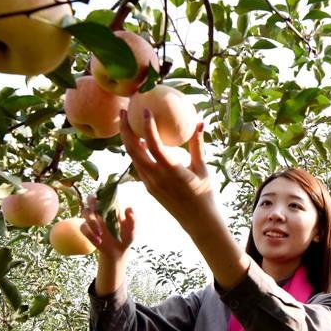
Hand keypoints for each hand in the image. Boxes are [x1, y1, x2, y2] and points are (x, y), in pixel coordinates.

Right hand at [79, 194, 134, 262]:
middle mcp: (101, 210)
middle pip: (90, 198)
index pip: (105, 193)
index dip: (101, 191)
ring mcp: (93, 219)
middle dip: (91, 201)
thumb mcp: (132, 229)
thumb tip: (130, 208)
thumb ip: (132, 220)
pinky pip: (83, 228)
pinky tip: (98, 241)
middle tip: (95, 209)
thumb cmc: (127, 236)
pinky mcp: (88, 229)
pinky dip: (90, 234)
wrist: (119, 251)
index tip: (103, 196)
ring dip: (91, 222)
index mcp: (112, 206)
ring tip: (100, 234)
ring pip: (85, 213)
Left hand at [119, 108, 213, 232]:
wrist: (197, 221)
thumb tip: (199, 121)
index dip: (147, 126)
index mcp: (171, 171)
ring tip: (127, 121)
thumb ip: (197, 144)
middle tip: (125, 110)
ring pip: (133, 157)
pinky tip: (138, 139)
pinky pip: (138, 165)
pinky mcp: (148, 187)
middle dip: (125, 129)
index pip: (154, 145)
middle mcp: (156, 177)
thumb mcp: (203, 167)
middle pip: (133, 150)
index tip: (145, 109)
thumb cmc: (205, 193)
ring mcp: (149, 183)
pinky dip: (136, 150)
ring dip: (127, 139)